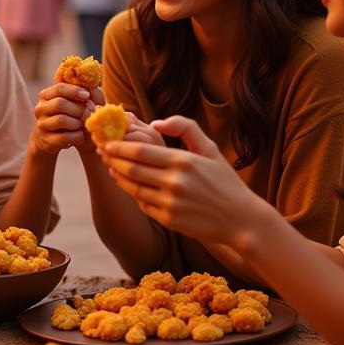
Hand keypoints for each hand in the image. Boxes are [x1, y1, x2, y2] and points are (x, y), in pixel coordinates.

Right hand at [30, 82, 92, 154]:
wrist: (53, 140)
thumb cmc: (69, 116)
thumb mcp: (73, 102)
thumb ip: (83, 92)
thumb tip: (90, 89)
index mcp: (46, 95)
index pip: (59, 88)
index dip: (75, 91)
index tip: (87, 96)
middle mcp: (40, 109)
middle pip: (60, 103)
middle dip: (78, 109)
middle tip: (86, 113)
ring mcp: (42, 125)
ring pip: (61, 120)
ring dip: (77, 123)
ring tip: (82, 125)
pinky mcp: (46, 140)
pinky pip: (65, 137)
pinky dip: (77, 136)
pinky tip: (80, 135)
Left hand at [98, 115, 263, 246]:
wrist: (240, 219)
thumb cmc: (224, 181)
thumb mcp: (210, 149)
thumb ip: (185, 128)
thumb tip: (154, 124)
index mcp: (183, 161)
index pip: (140, 151)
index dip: (119, 147)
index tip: (107, 142)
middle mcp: (175, 182)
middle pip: (131, 169)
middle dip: (113, 160)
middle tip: (103, 153)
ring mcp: (170, 203)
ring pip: (133, 188)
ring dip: (119, 177)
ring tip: (113, 169)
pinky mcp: (169, 221)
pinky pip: (143, 205)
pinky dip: (135, 195)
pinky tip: (131, 187)